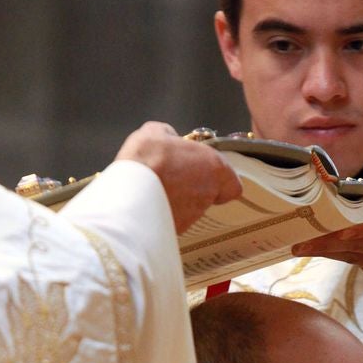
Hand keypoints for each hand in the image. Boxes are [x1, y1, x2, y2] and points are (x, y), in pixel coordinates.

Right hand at [116, 121, 241, 232]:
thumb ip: (169, 136)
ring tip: (157, 188)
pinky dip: (165, 213)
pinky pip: (174, 220)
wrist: (130, 196)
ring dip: (178, 199)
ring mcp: (193, 215)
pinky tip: (149, 202)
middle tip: (174, 176)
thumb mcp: (156, 132)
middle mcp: (207, 194)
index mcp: (213, 167)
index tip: (206, 171)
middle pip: (209, 194)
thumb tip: (167, 138)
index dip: (221, 179)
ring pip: (191, 208)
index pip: (232, 184)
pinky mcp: (177, 230)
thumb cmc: (148, 161)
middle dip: (193, 186)